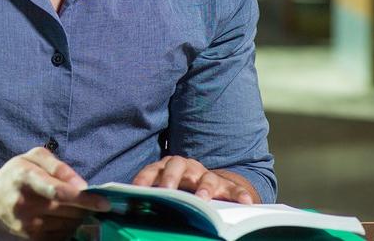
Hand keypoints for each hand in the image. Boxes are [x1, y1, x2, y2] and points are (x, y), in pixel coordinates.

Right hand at [0, 146, 111, 239]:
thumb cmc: (16, 173)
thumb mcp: (33, 157)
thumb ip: (58, 166)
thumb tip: (82, 185)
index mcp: (24, 176)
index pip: (57, 190)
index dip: (82, 198)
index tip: (103, 202)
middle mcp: (24, 202)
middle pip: (65, 208)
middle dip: (84, 206)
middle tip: (96, 202)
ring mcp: (26, 224)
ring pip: (66, 223)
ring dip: (78, 217)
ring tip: (77, 208)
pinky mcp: (29, 238)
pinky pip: (60, 235)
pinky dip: (69, 227)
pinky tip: (67, 218)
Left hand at [132, 156, 255, 203]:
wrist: (208, 187)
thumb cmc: (181, 190)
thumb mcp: (166, 190)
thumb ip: (151, 194)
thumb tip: (127, 206)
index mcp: (168, 168)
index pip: (154, 168)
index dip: (145, 177)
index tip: (136, 188)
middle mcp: (187, 168)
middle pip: (178, 166)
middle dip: (172, 178)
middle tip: (167, 190)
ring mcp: (207, 176)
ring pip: (206, 178)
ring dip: (204, 188)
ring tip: (203, 199)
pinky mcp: (227, 186)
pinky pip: (235, 189)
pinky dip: (241, 194)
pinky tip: (246, 202)